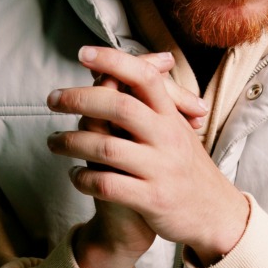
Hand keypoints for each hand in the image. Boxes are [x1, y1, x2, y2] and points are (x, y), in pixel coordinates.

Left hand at [48, 46, 250, 267]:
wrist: (215, 214)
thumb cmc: (184, 167)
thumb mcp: (174, 129)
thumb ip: (146, 104)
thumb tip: (106, 72)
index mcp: (170, 117)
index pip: (144, 77)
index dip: (113, 61)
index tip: (83, 54)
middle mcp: (167, 138)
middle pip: (119, 107)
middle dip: (79, 99)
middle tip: (52, 99)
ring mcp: (159, 169)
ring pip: (106, 148)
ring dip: (71, 142)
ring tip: (54, 142)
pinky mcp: (151, 199)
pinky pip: (107, 185)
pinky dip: (83, 178)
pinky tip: (76, 175)